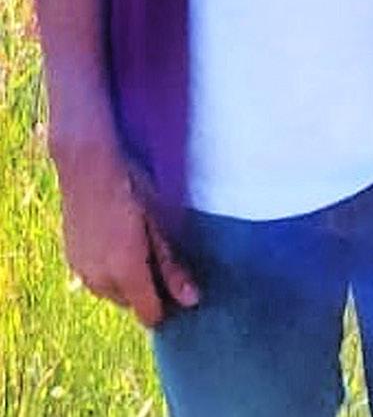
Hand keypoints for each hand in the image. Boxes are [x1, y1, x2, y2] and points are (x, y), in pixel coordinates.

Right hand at [55, 139, 199, 327]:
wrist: (86, 166)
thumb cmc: (130, 187)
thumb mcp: (158, 222)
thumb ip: (171, 265)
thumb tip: (192, 300)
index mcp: (127, 272)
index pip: (149, 314)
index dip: (166, 306)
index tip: (177, 287)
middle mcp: (101, 281)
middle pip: (131, 304)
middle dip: (146, 290)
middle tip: (156, 255)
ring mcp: (82, 272)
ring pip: (112, 293)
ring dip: (125, 281)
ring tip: (135, 244)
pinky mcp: (71, 260)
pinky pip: (95, 278)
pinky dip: (107, 270)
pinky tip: (114, 241)